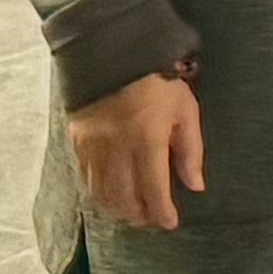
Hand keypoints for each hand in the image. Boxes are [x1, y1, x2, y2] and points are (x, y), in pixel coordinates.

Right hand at [70, 67, 203, 230]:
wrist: (113, 51)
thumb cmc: (157, 80)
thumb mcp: (185, 110)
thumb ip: (190, 150)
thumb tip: (195, 186)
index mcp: (147, 139)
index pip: (153, 190)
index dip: (162, 213)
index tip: (170, 222)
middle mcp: (117, 148)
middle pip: (125, 199)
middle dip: (140, 216)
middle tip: (152, 220)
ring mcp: (94, 146)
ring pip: (103, 193)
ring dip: (119, 210)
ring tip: (133, 213)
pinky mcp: (78, 141)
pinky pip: (86, 179)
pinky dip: (99, 194)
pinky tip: (111, 197)